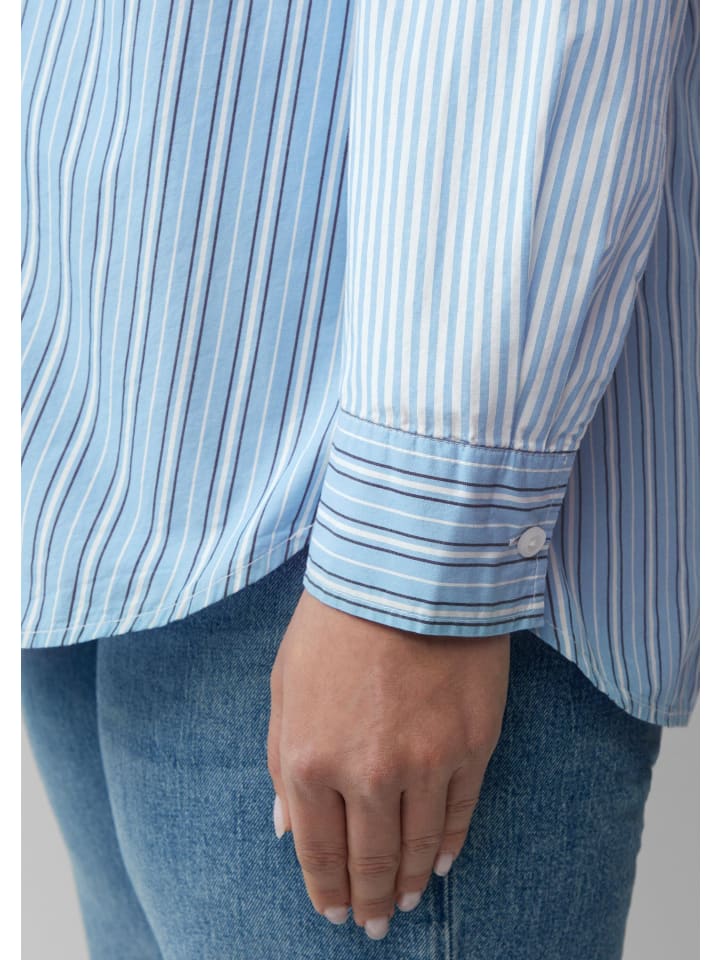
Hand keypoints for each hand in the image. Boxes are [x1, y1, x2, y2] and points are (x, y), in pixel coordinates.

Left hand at [266, 589, 509, 938]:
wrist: (408, 572)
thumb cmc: (336, 623)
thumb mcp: (285, 687)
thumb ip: (281, 763)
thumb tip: (285, 828)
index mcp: (308, 760)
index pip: (317, 850)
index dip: (326, 889)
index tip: (334, 913)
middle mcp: (364, 775)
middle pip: (369, 860)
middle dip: (369, 900)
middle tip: (375, 926)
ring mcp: (423, 764)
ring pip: (418, 847)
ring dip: (410, 883)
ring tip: (406, 904)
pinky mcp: (470, 746)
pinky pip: (460, 814)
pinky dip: (450, 846)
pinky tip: (442, 863)